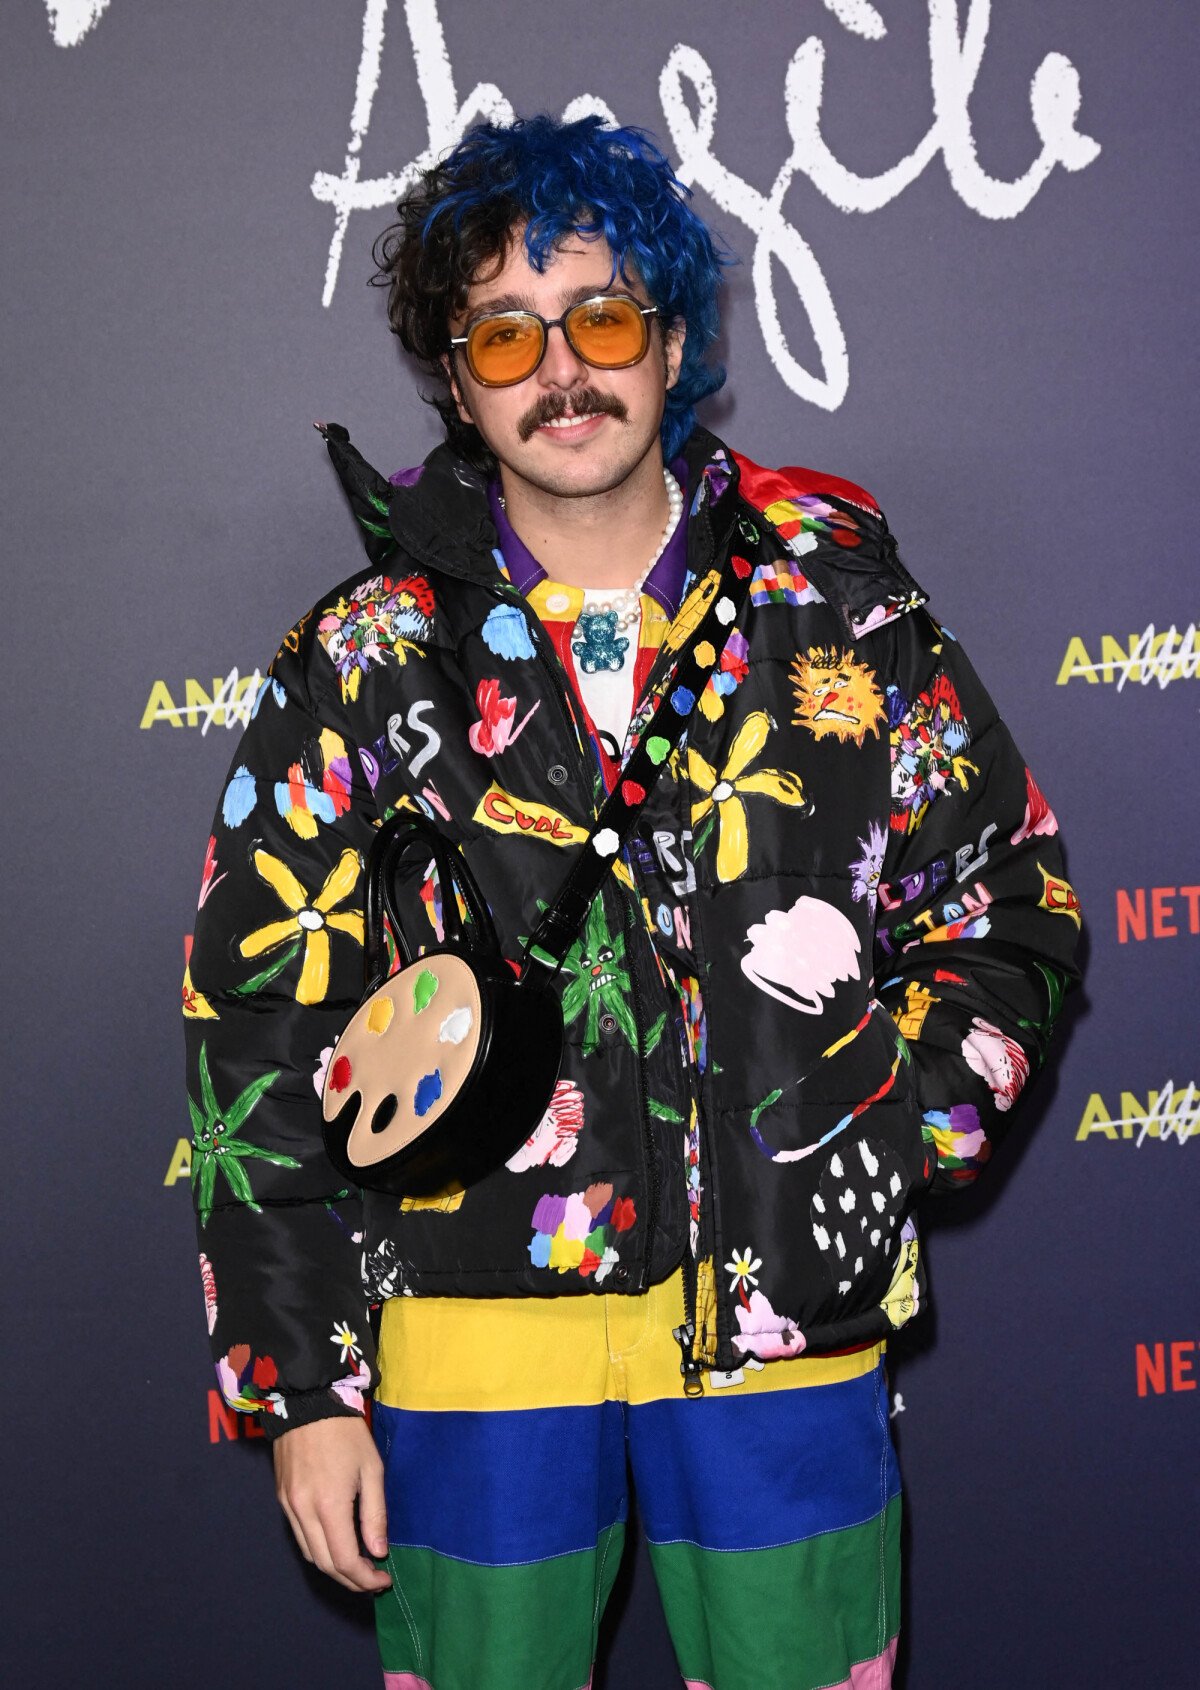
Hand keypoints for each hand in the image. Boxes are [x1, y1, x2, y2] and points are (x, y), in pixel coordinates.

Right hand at [272, 1416, 392, 1592]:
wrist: (308, 1402)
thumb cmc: (346, 1432)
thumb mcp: (371, 1468)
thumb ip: (375, 1514)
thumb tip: (378, 1553)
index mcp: (329, 1504)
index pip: (344, 1560)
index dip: (364, 1579)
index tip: (383, 1580)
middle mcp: (303, 1511)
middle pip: (325, 1565)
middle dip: (350, 1580)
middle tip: (373, 1580)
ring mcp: (288, 1506)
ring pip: (309, 1554)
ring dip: (333, 1568)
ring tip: (358, 1566)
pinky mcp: (281, 1499)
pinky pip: (299, 1536)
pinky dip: (318, 1549)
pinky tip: (336, 1543)